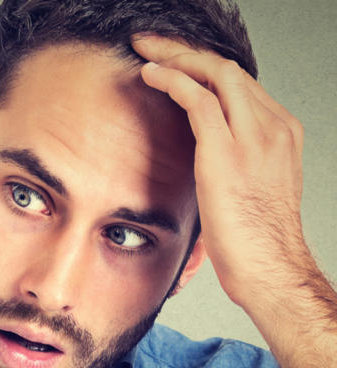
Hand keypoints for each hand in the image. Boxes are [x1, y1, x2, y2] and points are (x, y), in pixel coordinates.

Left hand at [132, 35, 309, 311]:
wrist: (269, 267)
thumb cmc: (254, 239)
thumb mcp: (247, 187)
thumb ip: (231, 159)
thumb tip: (199, 153)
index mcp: (279, 132)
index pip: (240, 83)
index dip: (203, 66)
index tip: (174, 61)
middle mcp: (272, 126)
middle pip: (227, 68)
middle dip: (185, 50)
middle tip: (152, 43)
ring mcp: (253, 136)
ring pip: (214, 73)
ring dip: (175, 56)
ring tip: (144, 50)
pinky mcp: (227, 150)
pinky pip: (197, 98)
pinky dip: (170, 80)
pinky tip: (150, 74)